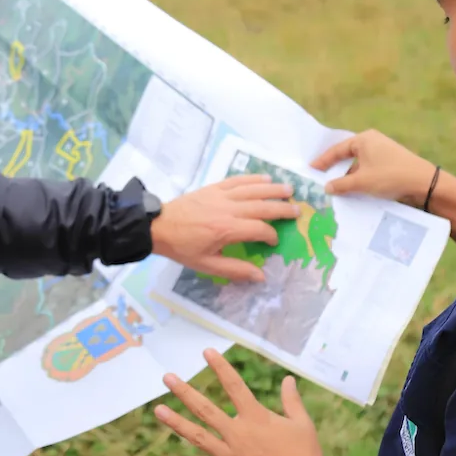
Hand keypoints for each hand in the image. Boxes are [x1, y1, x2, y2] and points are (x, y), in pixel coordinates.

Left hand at [151, 174, 297, 281]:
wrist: (158, 226)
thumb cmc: (183, 248)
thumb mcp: (207, 264)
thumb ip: (235, 269)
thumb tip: (260, 276)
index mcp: (227, 229)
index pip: (259, 229)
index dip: (271, 235)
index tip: (274, 242)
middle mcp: (228, 209)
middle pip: (262, 206)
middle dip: (282, 209)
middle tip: (298, 211)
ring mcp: (221, 195)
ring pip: (253, 189)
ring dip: (273, 189)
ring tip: (290, 190)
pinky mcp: (214, 188)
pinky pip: (237, 180)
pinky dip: (253, 178)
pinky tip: (265, 178)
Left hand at [155, 350, 326, 455]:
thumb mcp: (302, 424)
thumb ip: (291, 401)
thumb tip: (288, 379)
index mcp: (256, 418)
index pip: (234, 386)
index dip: (220, 368)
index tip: (206, 352)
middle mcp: (238, 435)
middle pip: (205, 409)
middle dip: (184, 392)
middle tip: (166, 377)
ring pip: (197, 437)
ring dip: (176, 423)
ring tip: (158, 410)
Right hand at [311, 129, 437, 206]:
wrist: (423, 183)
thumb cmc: (390, 176)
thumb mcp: (362, 182)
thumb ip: (341, 185)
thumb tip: (326, 187)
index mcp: (364, 139)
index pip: (337, 150)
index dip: (323, 161)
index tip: (311, 169)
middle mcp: (372, 142)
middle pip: (347, 156)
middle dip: (335, 169)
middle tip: (321, 179)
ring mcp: (382, 152)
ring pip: (358, 165)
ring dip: (348, 177)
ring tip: (337, 189)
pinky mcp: (390, 163)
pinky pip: (368, 169)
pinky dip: (360, 179)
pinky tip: (355, 191)